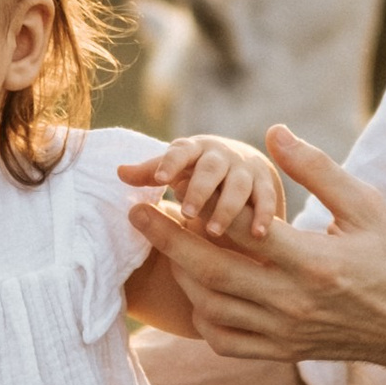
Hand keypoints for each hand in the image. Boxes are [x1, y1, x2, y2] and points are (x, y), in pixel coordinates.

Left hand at [118, 132, 290, 245]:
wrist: (245, 164)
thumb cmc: (198, 170)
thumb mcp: (177, 168)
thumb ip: (150, 172)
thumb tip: (119, 172)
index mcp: (195, 150)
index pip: (180, 151)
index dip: (170, 163)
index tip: (159, 179)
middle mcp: (221, 156)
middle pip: (210, 169)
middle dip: (199, 189)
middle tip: (186, 213)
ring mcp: (245, 169)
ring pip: (238, 186)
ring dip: (226, 207)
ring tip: (214, 231)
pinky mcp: (266, 184)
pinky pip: (267, 198)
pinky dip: (264, 214)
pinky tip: (258, 234)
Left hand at [125, 124, 385, 384]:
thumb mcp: (366, 205)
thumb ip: (316, 168)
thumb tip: (271, 132)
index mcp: (313, 262)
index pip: (239, 232)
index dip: (194, 209)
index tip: (161, 189)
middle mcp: (293, 302)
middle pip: (211, 273)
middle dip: (166, 242)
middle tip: (136, 215)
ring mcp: (284, 333)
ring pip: (211, 308)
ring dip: (182, 275)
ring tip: (167, 243)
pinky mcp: (281, 352)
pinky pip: (225, 341)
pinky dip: (202, 316)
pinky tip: (197, 288)